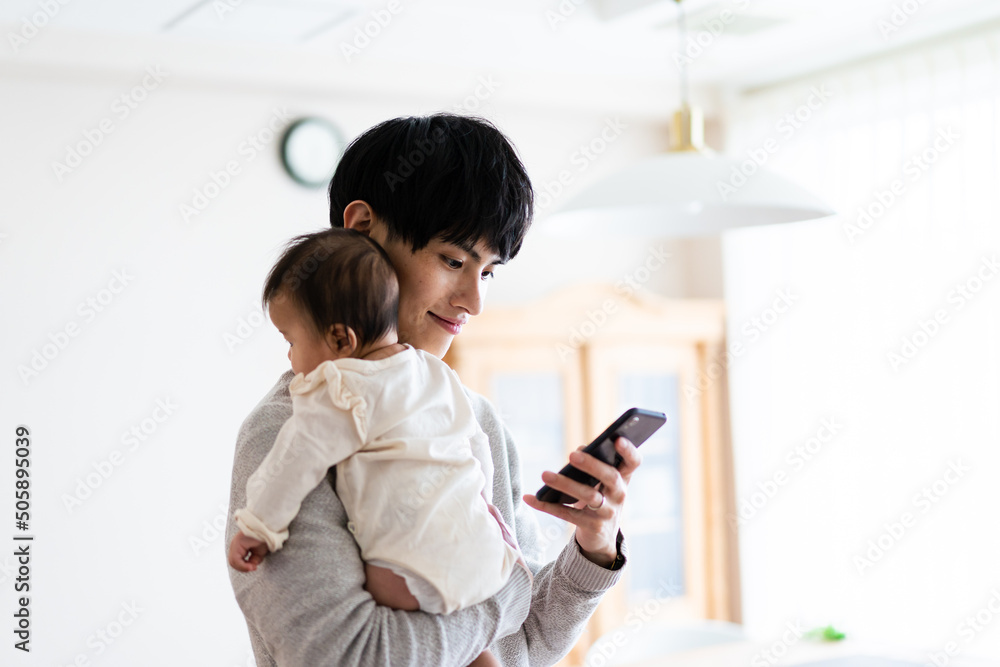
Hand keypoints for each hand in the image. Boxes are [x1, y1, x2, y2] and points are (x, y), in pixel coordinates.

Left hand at [228, 531, 269, 571]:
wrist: (269, 527)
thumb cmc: (265, 538)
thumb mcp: (259, 553)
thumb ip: (253, 560)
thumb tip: (251, 567)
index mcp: (239, 546)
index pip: (237, 561)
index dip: (244, 567)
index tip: (255, 567)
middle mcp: (235, 544)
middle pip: (233, 562)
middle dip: (243, 568)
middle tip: (253, 568)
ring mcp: (235, 543)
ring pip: (233, 561)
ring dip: (243, 567)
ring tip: (253, 567)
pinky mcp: (237, 542)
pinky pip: (235, 559)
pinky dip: (242, 565)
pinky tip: (251, 565)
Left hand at [523, 437, 641, 567]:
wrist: (601, 537)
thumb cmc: (600, 498)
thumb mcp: (601, 483)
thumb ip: (592, 464)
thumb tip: (579, 450)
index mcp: (623, 479)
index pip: (633, 462)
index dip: (629, 451)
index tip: (618, 439)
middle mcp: (619, 495)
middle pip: (610, 477)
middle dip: (592, 465)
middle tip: (572, 455)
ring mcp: (607, 512)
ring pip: (588, 497)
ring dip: (565, 485)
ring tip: (545, 475)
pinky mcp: (592, 527)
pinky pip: (567, 514)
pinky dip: (547, 506)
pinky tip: (530, 498)